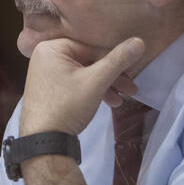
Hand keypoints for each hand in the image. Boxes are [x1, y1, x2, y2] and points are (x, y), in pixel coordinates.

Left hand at [19, 37, 144, 135]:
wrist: (44, 141)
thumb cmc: (66, 108)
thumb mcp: (96, 81)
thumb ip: (118, 60)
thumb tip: (139, 42)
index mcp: (50, 48)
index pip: (90, 47)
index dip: (114, 58)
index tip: (133, 67)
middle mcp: (45, 58)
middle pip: (87, 60)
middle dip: (112, 75)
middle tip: (131, 86)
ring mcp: (47, 74)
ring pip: (84, 73)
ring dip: (105, 85)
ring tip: (124, 97)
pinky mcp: (51, 89)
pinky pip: (76, 83)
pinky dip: (92, 91)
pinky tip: (110, 102)